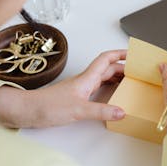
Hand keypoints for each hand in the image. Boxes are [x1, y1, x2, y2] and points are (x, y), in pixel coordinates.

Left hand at [0, 50, 126, 127]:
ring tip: (131, 82)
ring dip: (118, 78)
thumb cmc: (47, 106)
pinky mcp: (77, 97)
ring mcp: (81, 88)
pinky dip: (109, 89)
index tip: (134, 54)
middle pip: (108, 68)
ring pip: (104, 78)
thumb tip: (121, 111)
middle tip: (138, 71)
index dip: (121, 54)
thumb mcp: (78, 110)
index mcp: (87, 78)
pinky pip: (98, 89)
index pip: (107, 59)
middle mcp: (85, 80)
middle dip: (124, 67)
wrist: (28, 111)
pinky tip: (113, 96)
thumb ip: (101, 111)